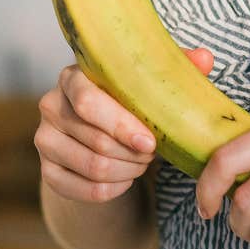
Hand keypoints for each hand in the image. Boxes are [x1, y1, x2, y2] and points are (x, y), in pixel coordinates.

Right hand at [36, 47, 214, 202]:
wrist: (99, 133)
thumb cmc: (127, 101)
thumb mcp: (149, 81)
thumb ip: (176, 66)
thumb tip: (205, 57)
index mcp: (72, 77)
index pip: (88, 103)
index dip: (122, 126)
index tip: (151, 143)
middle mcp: (50, 105)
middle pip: (97, 141)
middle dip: (135, 154)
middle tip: (152, 152)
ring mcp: (45, 139)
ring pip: (94, 168)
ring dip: (129, 171)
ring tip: (141, 163)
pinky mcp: (47, 172)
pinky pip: (88, 190)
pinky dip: (116, 190)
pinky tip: (127, 179)